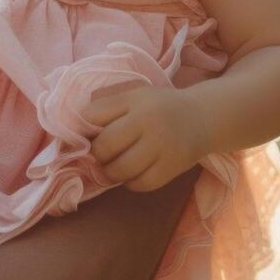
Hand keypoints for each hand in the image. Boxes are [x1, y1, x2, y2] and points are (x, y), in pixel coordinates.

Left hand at [83, 83, 209, 191]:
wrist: (202, 118)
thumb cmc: (160, 107)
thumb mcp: (135, 96)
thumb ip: (107, 107)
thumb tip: (77, 130)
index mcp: (135, 100)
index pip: (94, 116)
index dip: (85, 130)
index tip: (88, 136)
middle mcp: (149, 121)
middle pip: (105, 146)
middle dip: (97, 155)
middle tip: (102, 155)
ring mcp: (162, 146)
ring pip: (121, 169)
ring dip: (111, 172)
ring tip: (114, 166)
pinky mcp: (172, 167)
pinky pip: (140, 184)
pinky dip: (131, 183)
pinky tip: (133, 174)